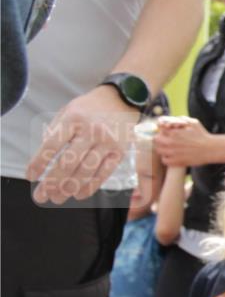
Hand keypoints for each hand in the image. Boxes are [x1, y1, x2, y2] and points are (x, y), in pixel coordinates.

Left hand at [25, 85, 139, 203]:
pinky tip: (79, 194)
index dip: (39, 164)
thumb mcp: (68, 111)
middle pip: (68, 162)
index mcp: (73, 119)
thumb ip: (55, 132)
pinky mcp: (120, 152)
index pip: (52, 146)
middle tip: (43, 196)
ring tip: (58, 197)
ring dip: (70, 188)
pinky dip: (90, 187)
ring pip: (86, 171)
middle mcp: (91, 130)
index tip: (31, 177)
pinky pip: (104, 173)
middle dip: (53, 182)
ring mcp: (107, 142)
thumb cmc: (90, 108)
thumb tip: (44, 160)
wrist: (122, 99)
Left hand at [153, 116, 215, 166]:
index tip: (166, 133)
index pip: (159, 130)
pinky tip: (172, 156)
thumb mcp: (193, 123)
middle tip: (165, 141)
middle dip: (160, 139)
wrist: (210, 149)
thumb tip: (173, 121)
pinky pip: (164, 160)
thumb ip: (181, 119)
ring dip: (162, 149)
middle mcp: (171, 142)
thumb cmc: (203, 135)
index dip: (162, 131)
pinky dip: (166, 159)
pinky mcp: (176, 161)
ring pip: (158, 151)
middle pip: (156, 140)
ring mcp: (172, 153)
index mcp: (174, 132)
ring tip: (169, 149)